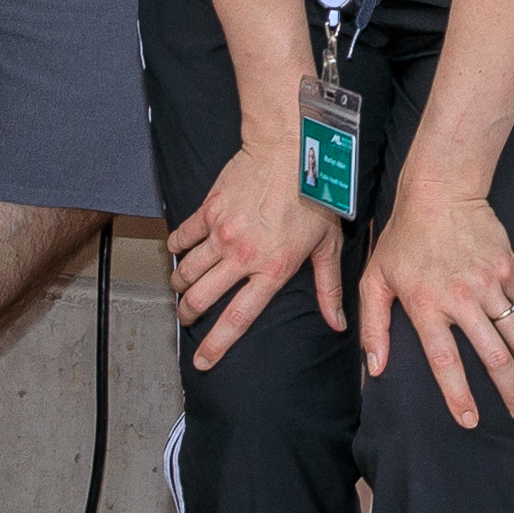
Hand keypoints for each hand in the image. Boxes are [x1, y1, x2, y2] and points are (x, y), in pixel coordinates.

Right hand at [166, 136, 343, 361]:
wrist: (292, 151)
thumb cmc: (316, 197)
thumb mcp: (328, 246)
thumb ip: (329, 289)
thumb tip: (338, 325)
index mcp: (272, 270)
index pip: (238, 318)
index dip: (217, 344)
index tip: (202, 361)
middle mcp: (242, 256)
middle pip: (201, 298)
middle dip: (189, 314)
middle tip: (186, 317)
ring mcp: (221, 233)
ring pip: (186, 271)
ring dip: (180, 284)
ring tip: (182, 288)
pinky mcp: (208, 210)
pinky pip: (181, 236)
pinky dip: (175, 247)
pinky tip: (177, 251)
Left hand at [354, 184, 513, 430]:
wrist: (439, 192)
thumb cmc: (403, 238)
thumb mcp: (375, 280)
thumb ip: (374, 327)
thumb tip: (375, 369)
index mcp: (426, 307)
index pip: (445, 362)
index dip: (458, 395)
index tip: (469, 420)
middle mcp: (460, 300)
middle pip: (492, 357)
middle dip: (509, 391)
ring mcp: (488, 284)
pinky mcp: (508, 269)